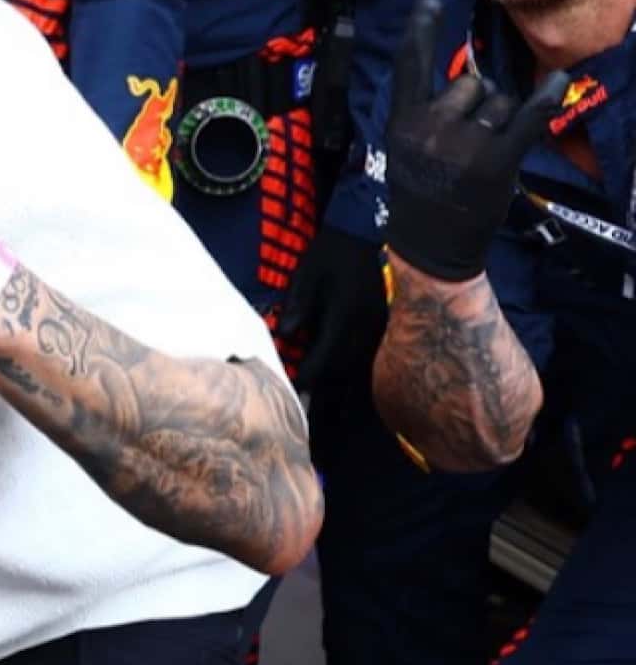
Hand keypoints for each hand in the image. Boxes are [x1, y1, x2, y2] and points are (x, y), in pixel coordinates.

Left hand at [277, 225, 389, 416]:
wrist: (361, 237)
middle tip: (314, 427)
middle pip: (345, 371)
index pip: (326, 355)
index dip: (310, 377)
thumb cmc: (327, 255)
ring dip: (344, 395)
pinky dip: (355, 380)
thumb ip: (297, 305)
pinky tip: (347, 398)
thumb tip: (285, 334)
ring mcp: (376, 328)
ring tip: (330, 424)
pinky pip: (367, 361)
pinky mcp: (380, 327)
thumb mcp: (306, 274)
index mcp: (345, 315)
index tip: (295, 395)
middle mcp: (365, 327)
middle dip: (329, 399)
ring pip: (359, 370)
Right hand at [382, 0, 567, 281]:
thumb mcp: (407, 147)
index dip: (419, 32)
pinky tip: (558, 80)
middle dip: (477, 101)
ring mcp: (463, 145)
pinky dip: (545, 97)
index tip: (430, 3)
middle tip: (465, 140)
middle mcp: (429, 128)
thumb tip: (473, 76)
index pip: (409, 67)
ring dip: (500, 119)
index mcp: (401, 123)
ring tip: (484, 152)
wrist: (432, 245)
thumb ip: (428, 112)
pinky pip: (527, 117)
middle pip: (471, 83)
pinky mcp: (496, 160)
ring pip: (499, 100)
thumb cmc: (423, 190)